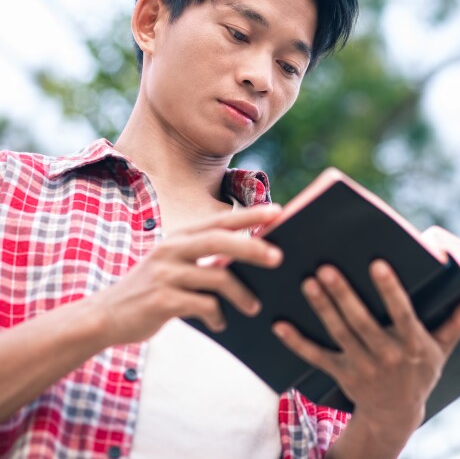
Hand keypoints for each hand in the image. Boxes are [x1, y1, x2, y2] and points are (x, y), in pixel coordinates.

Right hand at [91, 204, 283, 345]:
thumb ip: (204, 259)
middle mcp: (171, 249)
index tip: (279, 211)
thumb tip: (250, 257)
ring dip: (241, 295)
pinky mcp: (161, 299)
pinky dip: (218, 316)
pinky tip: (220, 324)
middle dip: (253, 247)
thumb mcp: (174, 266)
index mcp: (179, 237)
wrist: (105, 316)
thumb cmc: (151, 291)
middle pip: (220, 241)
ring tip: (254, 308)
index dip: (250, 214)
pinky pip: (204, 305)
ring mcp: (165, 274)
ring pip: (217, 276)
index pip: (220, 221)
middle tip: (279, 258)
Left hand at [272, 260, 459, 452]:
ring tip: (309, 282)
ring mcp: (362, 366)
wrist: (395, 414)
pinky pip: (317, 357)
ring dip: (322, 309)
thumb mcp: (442, 348)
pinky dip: (297, 343)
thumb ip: (458, 321)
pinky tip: (279, 325)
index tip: (377, 264)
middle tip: (327, 268)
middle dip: (344, 295)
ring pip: (339, 334)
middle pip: (362, 322)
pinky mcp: (341, 373)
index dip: (389, 290)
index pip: (401, 314)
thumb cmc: (421, 371)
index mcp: (412, 345)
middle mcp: (386, 356)